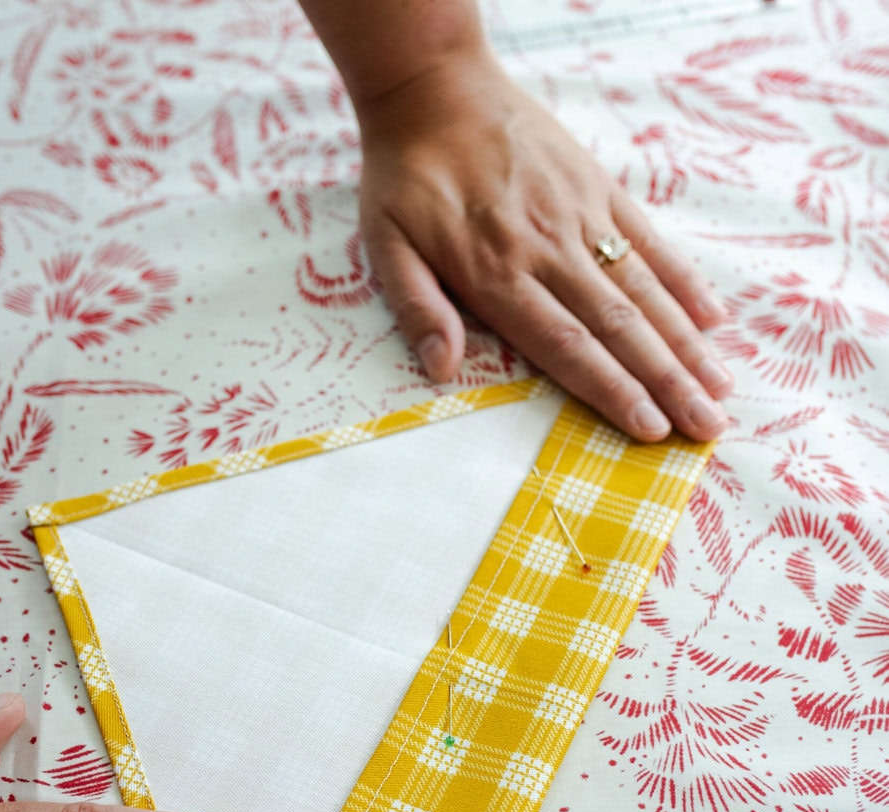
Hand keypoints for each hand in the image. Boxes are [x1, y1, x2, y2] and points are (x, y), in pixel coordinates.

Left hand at [357, 50, 731, 441]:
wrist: (432, 87)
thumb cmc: (404, 178)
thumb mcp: (385, 246)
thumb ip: (418, 308)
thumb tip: (443, 370)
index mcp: (497, 274)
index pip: (567, 346)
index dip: (613, 390)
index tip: (652, 429)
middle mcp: (548, 249)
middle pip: (619, 326)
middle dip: (668, 382)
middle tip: (709, 426)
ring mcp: (580, 215)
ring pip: (643, 289)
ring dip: (685, 342)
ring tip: (719, 386)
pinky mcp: (597, 187)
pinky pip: (648, 239)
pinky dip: (682, 279)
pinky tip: (712, 316)